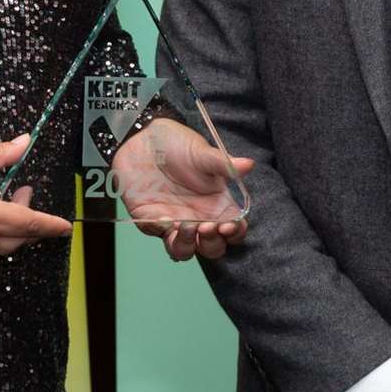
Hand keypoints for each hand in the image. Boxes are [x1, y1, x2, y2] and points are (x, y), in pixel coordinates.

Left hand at [116, 119, 255, 260]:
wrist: (142, 140)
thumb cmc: (176, 144)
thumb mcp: (202, 153)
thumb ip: (223, 163)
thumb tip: (248, 164)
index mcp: (217, 203)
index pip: (234, 229)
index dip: (235, 233)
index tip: (228, 225)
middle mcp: (199, 217)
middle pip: (212, 247)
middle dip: (211, 244)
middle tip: (206, 227)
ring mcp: (176, 223)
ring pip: (186, 251)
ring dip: (188, 247)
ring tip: (187, 227)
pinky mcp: (153, 222)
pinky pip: (161, 239)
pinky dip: (165, 235)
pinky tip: (165, 219)